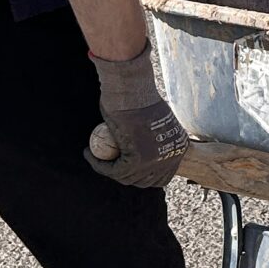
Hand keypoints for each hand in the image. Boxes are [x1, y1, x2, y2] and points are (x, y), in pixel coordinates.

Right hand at [86, 44, 189, 186]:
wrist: (132, 87)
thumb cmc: (139, 96)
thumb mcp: (153, 119)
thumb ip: (153, 137)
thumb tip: (145, 150)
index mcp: (180, 147)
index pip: (163, 174)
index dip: (143, 176)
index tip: (125, 166)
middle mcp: (172, 156)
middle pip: (147, 180)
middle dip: (127, 177)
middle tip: (110, 165)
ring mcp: (156, 160)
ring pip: (128, 177)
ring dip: (109, 171)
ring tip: (97, 159)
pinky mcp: (138, 160)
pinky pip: (113, 170)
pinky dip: (99, 165)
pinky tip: (88, 154)